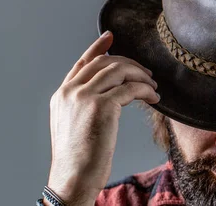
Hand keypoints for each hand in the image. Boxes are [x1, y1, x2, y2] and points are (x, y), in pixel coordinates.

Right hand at [46, 31, 159, 204]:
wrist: (73, 178)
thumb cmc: (78, 160)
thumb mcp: (73, 126)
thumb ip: (83, 106)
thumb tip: (108, 96)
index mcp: (61, 95)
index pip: (82, 63)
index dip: (98, 48)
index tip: (112, 37)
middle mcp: (70, 91)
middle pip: (105, 63)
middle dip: (129, 63)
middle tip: (146, 73)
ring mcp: (84, 97)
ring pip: (119, 71)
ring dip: (141, 76)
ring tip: (153, 87)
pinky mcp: (101, 106)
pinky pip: (131, 88)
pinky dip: (146, 90)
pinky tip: (154, 99)